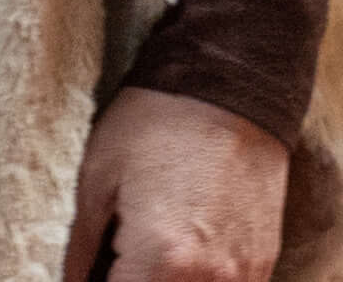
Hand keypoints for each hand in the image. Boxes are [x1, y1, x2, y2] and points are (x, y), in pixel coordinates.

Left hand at [62, 86, 299, 281]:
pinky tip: (176, 270)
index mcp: (162, 261)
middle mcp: (210, 280)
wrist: (232, 82)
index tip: (91, 278)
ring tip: (144, 265)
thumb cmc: (156, 122)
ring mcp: (244, 276)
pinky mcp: (263, 263)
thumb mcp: (97, 180)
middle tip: (115, 268)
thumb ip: (79, 252)